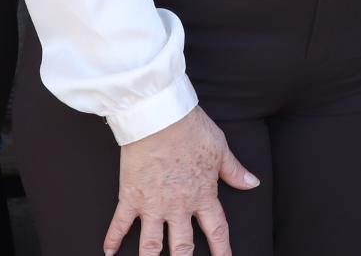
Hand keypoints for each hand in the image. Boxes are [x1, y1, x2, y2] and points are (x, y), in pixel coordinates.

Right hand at [105, 107, 259, 255]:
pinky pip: (120, 223)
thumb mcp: (220, 149)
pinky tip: (109, 252)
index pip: (216, 231)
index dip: (222, 250)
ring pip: (151, 244)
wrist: (160, 117)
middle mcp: (178, 207)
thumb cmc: (191, 129)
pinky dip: (112, 239)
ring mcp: (153, 205)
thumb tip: (252, 182)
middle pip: (182, 246)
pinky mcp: (130, 197)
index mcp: (203, 196)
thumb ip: (235, 171)